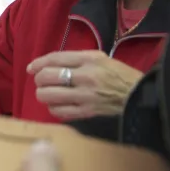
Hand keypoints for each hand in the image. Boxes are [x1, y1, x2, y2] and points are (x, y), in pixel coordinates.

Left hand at [27, 50, 143, 119]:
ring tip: (48, 93)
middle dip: (39, 79)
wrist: (139, 95)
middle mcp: (85, 76)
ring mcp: (85, 96)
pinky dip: (53, 108)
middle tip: (42, 82)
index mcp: (89, 60)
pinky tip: (57, 105)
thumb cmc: (119, 75)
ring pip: (48, 95)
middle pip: (47, 77)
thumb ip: (76, 59)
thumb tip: (48, 64)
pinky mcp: (86, 112)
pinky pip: (58, 111)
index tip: (31, 68)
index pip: (54, 59)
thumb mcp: (100, 58)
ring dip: (43, 94)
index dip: (38, 63)